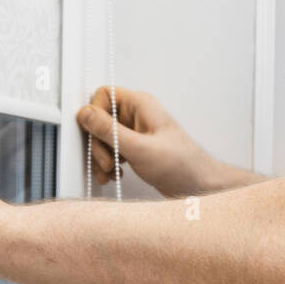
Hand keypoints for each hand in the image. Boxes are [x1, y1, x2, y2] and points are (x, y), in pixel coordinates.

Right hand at [77, 86, 254, 196]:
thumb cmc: (182, 165)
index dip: (95, 114)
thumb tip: (85, 114)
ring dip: (102, 158)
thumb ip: (108, 130)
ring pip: (104, 139)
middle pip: (101, 120)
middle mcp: (137, 116)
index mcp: (141, 105)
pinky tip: (115, 175)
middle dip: (99, 144)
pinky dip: (109, 165)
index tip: (94, 134)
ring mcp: (136, 133)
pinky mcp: (136, 150)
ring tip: (111, 172)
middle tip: (108, 162)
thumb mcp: (139, 148)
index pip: (105, 95)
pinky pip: (112, 151)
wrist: (199, 187)